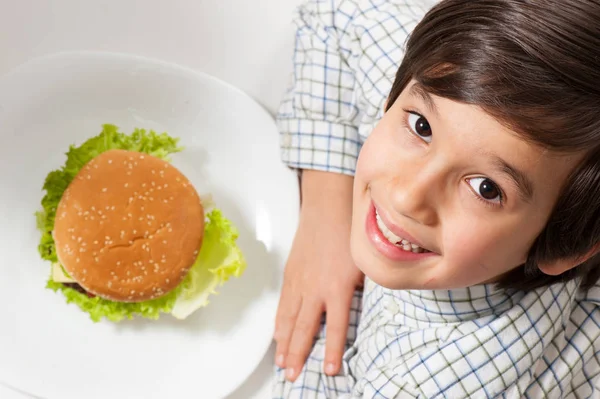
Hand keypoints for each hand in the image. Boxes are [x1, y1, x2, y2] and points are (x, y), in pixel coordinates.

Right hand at [274, 170, 363, 381]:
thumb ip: (362, 290)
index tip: (329, 371)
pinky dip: (279, 323)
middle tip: (293, 377)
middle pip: (304, 329)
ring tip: (282, 364)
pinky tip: (277, 335)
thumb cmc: (349, 232)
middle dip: (298, 355)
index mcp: (338, 287)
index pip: (335, 328)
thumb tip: (363, 310)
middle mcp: (315, 288)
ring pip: (288, 319)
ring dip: (284, 344)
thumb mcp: (363, 263)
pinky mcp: (291, 274)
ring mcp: (300, 282)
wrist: (327, 207)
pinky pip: (283, 304)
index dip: (332, 351)